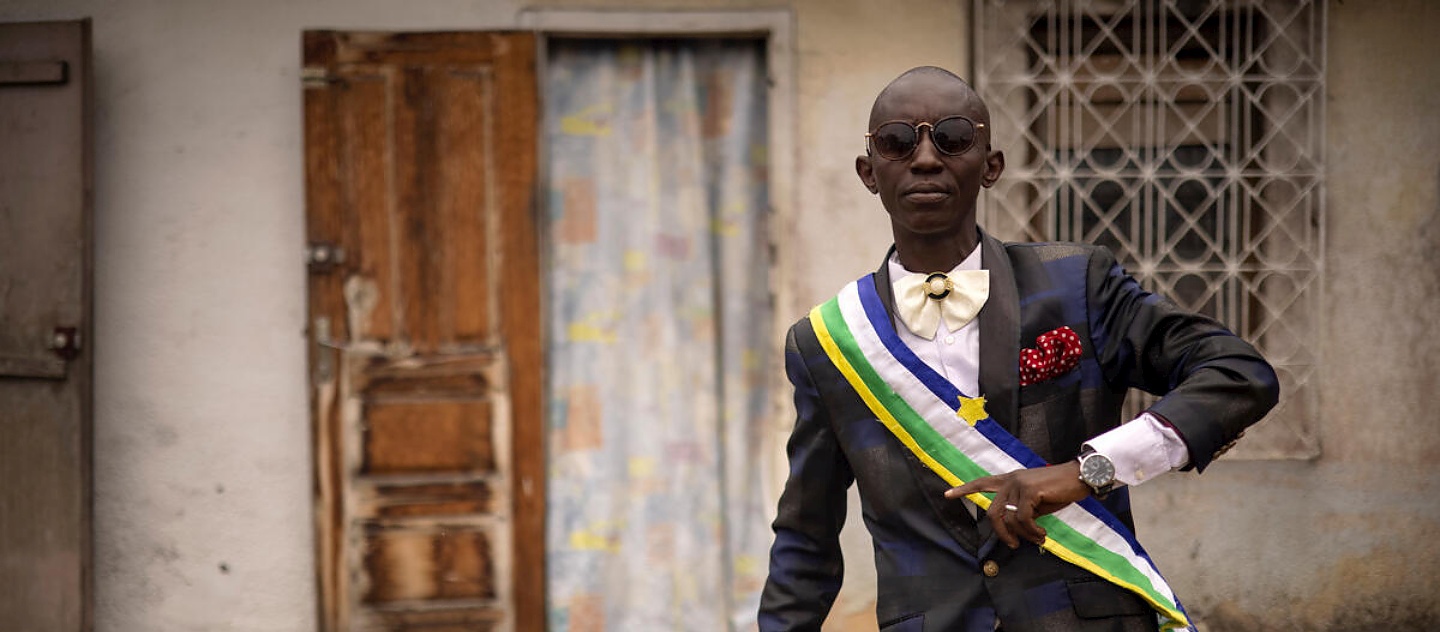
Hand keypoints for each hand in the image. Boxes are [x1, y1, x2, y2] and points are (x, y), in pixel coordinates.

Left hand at [944, 461, 1090, 548]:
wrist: (1080, 477)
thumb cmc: (1060, 489)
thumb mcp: (1037, 502)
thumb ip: (1022, 510)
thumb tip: (1015, 529)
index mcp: (1010, 480)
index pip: (982, 483)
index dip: (965, 489)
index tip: (947, 494)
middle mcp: (1011, 480)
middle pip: (993, 512)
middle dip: (1002, 533)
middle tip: (1013, 545)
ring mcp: (1019, 484)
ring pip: (1009, 519)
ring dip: (1023, 535)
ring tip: (1037, 539)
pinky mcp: (1030, 490)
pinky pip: (1023, 519)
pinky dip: (1032, 531)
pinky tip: (1041, 534)